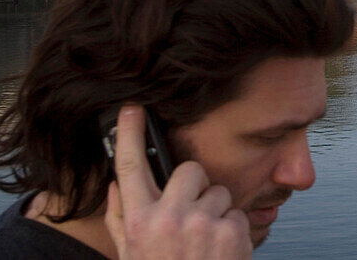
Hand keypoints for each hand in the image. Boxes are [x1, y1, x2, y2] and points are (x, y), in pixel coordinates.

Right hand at [104, 104, 252, 258]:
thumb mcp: (131, 256)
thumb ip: (123, 219)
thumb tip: (118, 185)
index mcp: (140, 222)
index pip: (129, 168)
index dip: (128, 134)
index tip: (132, 110)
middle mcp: (169, 219)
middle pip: (189, 170)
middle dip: (196, 187)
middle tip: (192, 214)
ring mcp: (202, 224)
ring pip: (220, 192)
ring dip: (217, 213)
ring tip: (206, 243)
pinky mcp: (232, 232)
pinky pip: (238, 214)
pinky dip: (234, 231)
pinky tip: (221, 253)